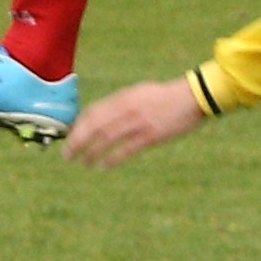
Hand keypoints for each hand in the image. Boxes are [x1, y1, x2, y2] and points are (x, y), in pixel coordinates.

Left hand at [65, 78, 207, 167]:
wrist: (193, 97)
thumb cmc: (165, 96)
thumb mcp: (140, 93)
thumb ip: (121, 103)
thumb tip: (100, 117)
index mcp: (124, 97)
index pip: (93, 112)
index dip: (79, 126)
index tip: (71, 137)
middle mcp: (127, 108)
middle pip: (94, 126)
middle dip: (77, 141)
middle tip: (67, 155)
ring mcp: (138, 122)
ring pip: (106, 139)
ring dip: (91, 152)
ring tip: (83, 162)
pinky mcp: (151, 135)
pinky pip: (126, 150)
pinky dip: (112, 159)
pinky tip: (103, 167)